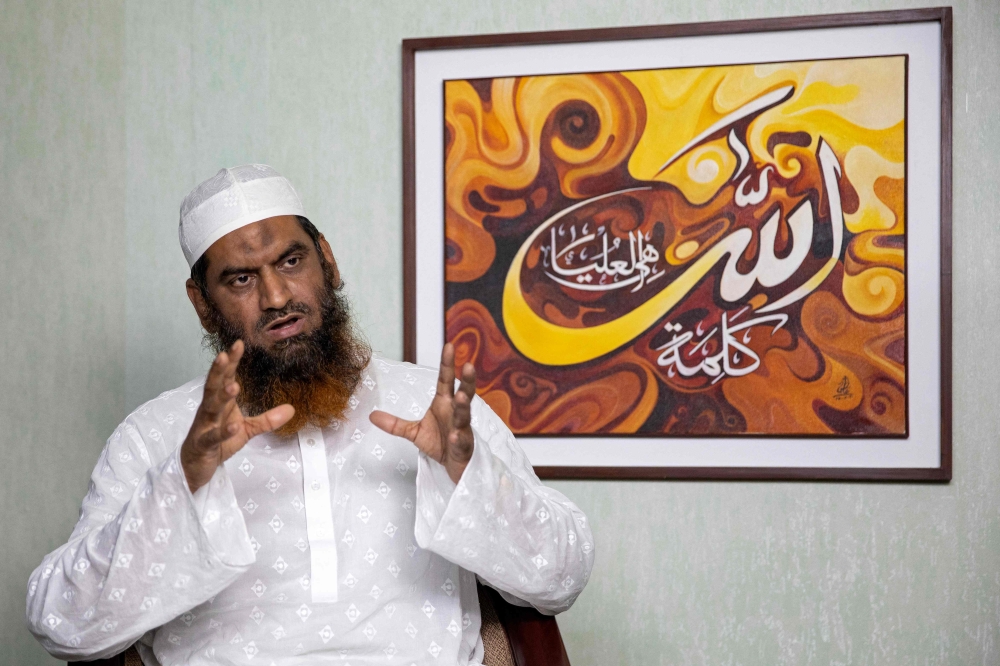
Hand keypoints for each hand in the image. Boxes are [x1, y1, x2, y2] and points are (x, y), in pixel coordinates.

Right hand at [180, 340, 294, 492]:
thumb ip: (267, 420)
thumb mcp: (247, 430)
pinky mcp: (203, 444)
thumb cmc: (218, 442)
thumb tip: (292, 409)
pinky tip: (235, 424)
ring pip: (211, 408)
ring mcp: (204, 426)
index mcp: (220, 402)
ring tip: (234, 386)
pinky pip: (213, 436)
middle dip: (219, 370)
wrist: (196, 466)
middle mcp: (210, 410)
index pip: (225, 378)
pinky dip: (224, 431)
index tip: (239, 343)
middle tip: (225, 354)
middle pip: (213, 386)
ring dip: (222, 396)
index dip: (232, 361)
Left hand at [370, 343, 475, 483]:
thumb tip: (371, 415)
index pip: (446, 380)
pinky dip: (458, 437)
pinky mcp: (463, 446)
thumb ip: (394, 423)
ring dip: (463, 406)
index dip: (447, 364)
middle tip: (468, 365)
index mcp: (444, 403)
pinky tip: (455, 434)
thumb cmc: (439, 442)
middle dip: (466, 380)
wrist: (452, 465)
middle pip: (463, 393)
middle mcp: (455, 412)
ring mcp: (462, 428)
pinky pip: (461, 440)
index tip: (448, 345)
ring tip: (460, 396)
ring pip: (464, 415)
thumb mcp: (413, 431)